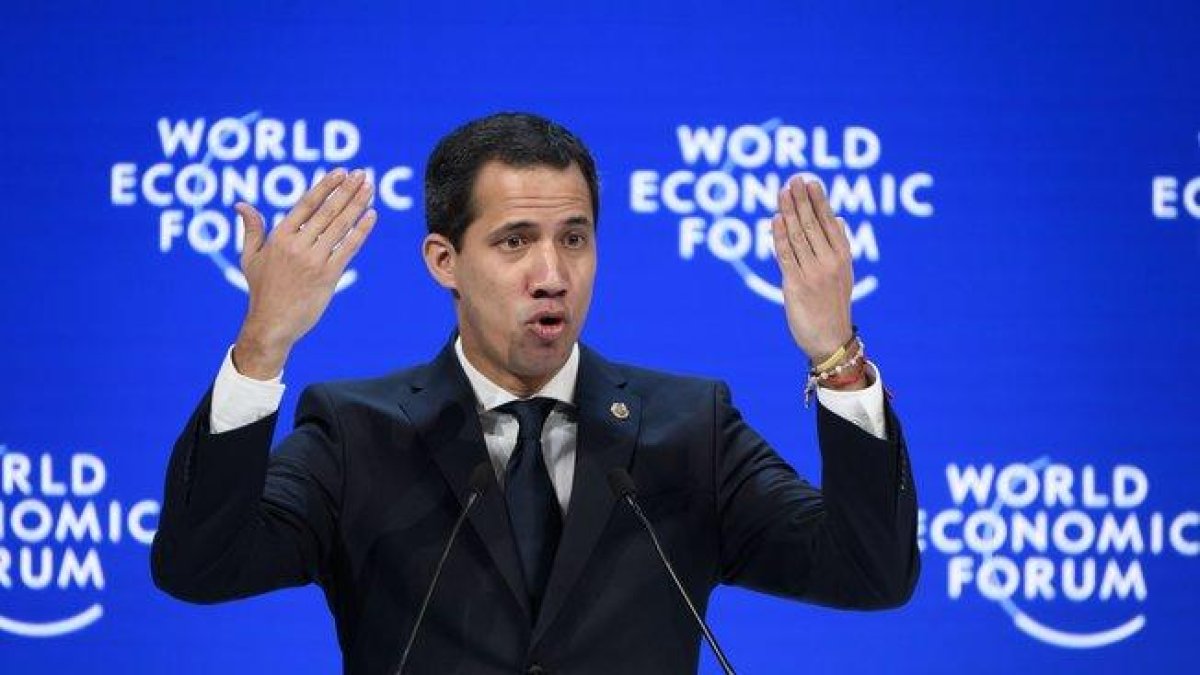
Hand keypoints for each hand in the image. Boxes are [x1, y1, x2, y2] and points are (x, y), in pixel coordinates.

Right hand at [232, 168, 376, 378]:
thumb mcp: (249, 258)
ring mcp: (314, 260)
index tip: (341, 172)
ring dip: (357, 205)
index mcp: (279, 237)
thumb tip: (241, 205)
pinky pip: (348, 248)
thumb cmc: (262, 291)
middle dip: (347, 190)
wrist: (272, 324)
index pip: (307, 203)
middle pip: (328, 211)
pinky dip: (361, 231)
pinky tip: (372, 216)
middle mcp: (297, 245)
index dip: (326, 186)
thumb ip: (251, 229)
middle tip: (363, 175)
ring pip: (340, 226)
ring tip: (370, 189)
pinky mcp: (328, 275)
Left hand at [771, 177, 854, 362]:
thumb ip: (838, 246)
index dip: (818, 200)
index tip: (809, 182)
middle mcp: (830, 262)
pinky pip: (786, 255)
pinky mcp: (796, 285)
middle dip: (801, 200)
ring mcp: (813, 273)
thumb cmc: (833, 307)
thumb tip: (838, 218)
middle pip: (813, 224)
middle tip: (793, 179)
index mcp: (843, 258)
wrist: (830, 340)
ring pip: (798, 235)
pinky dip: (780, 236)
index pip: (829, 222)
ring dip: (789, 211)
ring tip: (782, 192)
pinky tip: (776, 219)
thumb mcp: (844, 274)